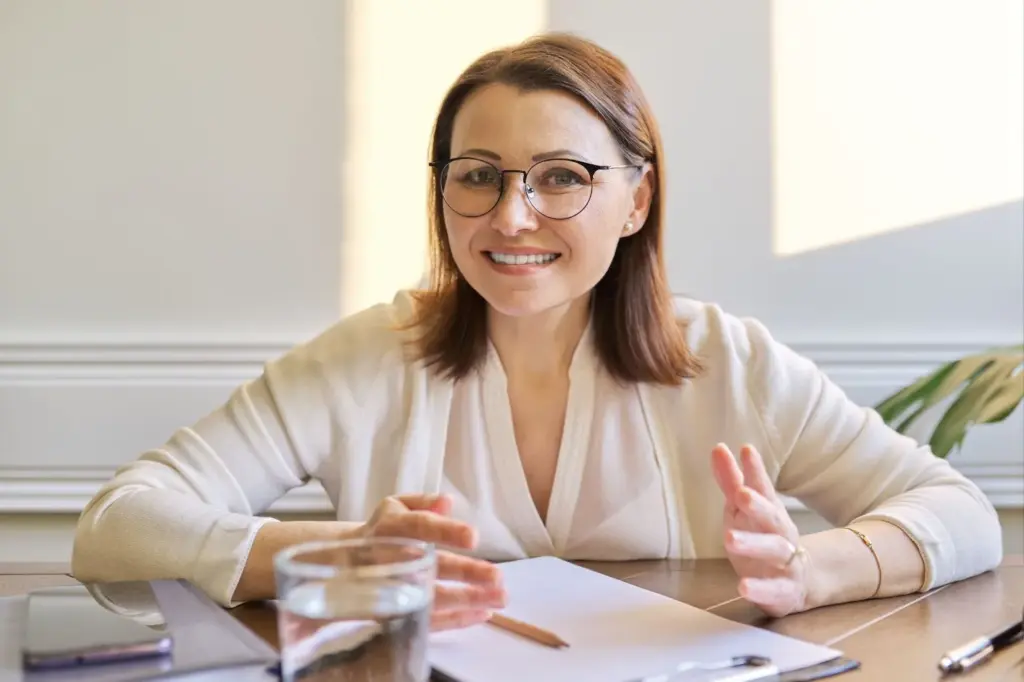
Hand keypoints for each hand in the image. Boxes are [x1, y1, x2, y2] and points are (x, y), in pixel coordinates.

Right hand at [359, 493, 505, 630]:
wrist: (346, 563)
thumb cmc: (383, 531)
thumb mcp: (397, 506)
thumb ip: (423, 502)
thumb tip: (446, 502)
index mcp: (391, 527)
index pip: (420, 527)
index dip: (446, 532)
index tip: (473, 537)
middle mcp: (390, 560)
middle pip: (430, 566)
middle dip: (465, 572)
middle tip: (497, 577)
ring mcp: (392, 591)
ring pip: (432, 598)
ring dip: (467, 599)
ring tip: (500, 598)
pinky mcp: (395, 615)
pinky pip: (427, 621)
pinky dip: (456, 619)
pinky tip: (484, 613)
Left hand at [711, 443, 810, 616]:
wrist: (800, 581)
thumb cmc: (763, 537)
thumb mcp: (744, 510)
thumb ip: (731, 482)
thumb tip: (718, 448)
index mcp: (769, 511)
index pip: (763, 488)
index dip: (755, 470)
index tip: (745, 450)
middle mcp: (780, 533)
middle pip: (772, 517)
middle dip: (758, 505)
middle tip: (741, 494)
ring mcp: (786, 562)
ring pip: (774, 550)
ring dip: (753, 544)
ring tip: (729, 540)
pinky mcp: (784, 591)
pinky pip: (774, 590)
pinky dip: (760, 589)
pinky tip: (743, 586)